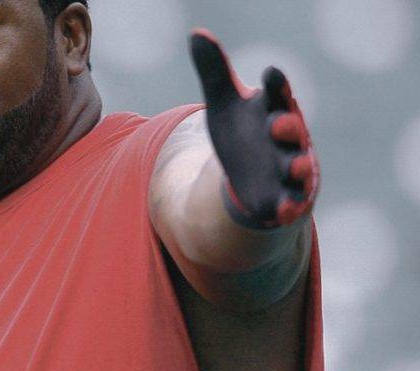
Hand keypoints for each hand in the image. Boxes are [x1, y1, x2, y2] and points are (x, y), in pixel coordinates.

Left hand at [189, 28, 318, 228]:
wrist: (251, 174)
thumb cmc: (243, 131)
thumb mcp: (223, 103)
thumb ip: (215, 72)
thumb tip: (196, 33)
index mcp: (274, 108)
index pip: (277, 93)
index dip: (276, 84)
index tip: (271, 72)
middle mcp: (288, 137)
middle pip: (291, 129)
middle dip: (288, 126)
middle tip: (278, 123)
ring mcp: (291, 168)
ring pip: (299, 166)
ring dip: (298, 167)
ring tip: (295, 166)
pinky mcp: (287, 197)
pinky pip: (292, 202)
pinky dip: (290, 207)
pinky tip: (283, 212)